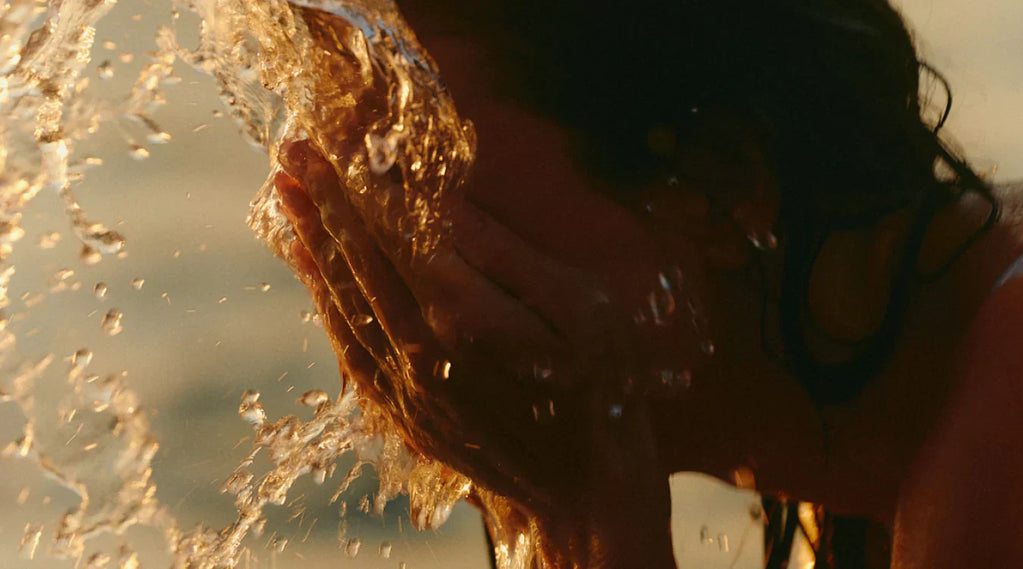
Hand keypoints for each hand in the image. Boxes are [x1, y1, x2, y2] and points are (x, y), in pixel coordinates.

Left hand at [266, 17, 713, 566]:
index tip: (334, 147)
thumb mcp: (584, 311)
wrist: (588, 495)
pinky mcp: (405, 417)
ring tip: (285, 202)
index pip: (399, 236)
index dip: (363, 189)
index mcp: (466, 319)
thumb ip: (511, 258)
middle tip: (289, 155)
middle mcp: (422, 355)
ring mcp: (407, 392)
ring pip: (344, 307)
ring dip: (313, 250)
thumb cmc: (602, 393)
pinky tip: (314, 276)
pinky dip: (326, 307)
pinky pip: (349, 351)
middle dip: (322, 205)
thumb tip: (449, 208)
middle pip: (360, 265)